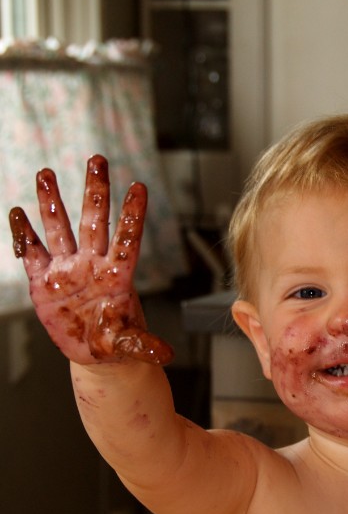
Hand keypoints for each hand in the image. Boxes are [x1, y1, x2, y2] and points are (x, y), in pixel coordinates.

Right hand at [9, 155, 173, 365]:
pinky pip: (33, 253)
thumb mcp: (130, 345)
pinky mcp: (44, 281)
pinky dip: (24, 234)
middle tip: (98, 159)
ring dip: (52, 202)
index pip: (127, 238)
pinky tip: (17, 212)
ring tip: (46, 172)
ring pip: (60, 228)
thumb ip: (143, 345)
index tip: (139, 186)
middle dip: (94, 191)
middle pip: (94, 221)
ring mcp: (67, 270)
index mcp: (117, 276)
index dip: (131, 214)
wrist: (95, 352)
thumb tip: (165, 354)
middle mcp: (92, 265)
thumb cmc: (116, 342)